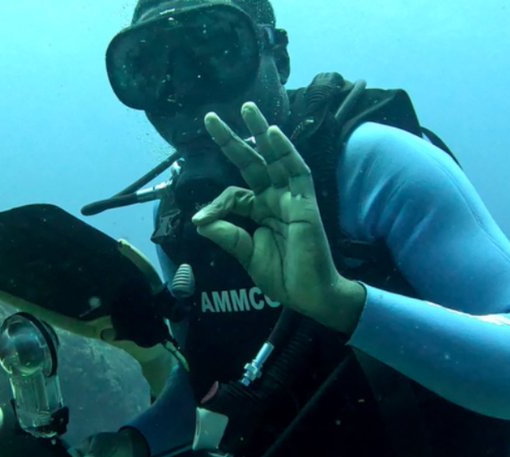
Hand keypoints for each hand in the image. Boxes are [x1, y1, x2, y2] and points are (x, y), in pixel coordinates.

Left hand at [192, 102, 365, 333]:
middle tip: (209, 117)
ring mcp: (291, 198)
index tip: (201, 219)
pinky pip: (297, 171)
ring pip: (275, 158)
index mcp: (260, 210)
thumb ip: (226, 234)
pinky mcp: (305, 203)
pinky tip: (272, 133)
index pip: (234, 194)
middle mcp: (275, 199)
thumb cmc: (283, 277)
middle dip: (232, 139)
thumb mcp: (246, 254)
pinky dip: (285, 151)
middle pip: (252, 162)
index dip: (215, 205)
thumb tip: (200, 219)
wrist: (309, 295)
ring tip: (246, 108)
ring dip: (260, 132)